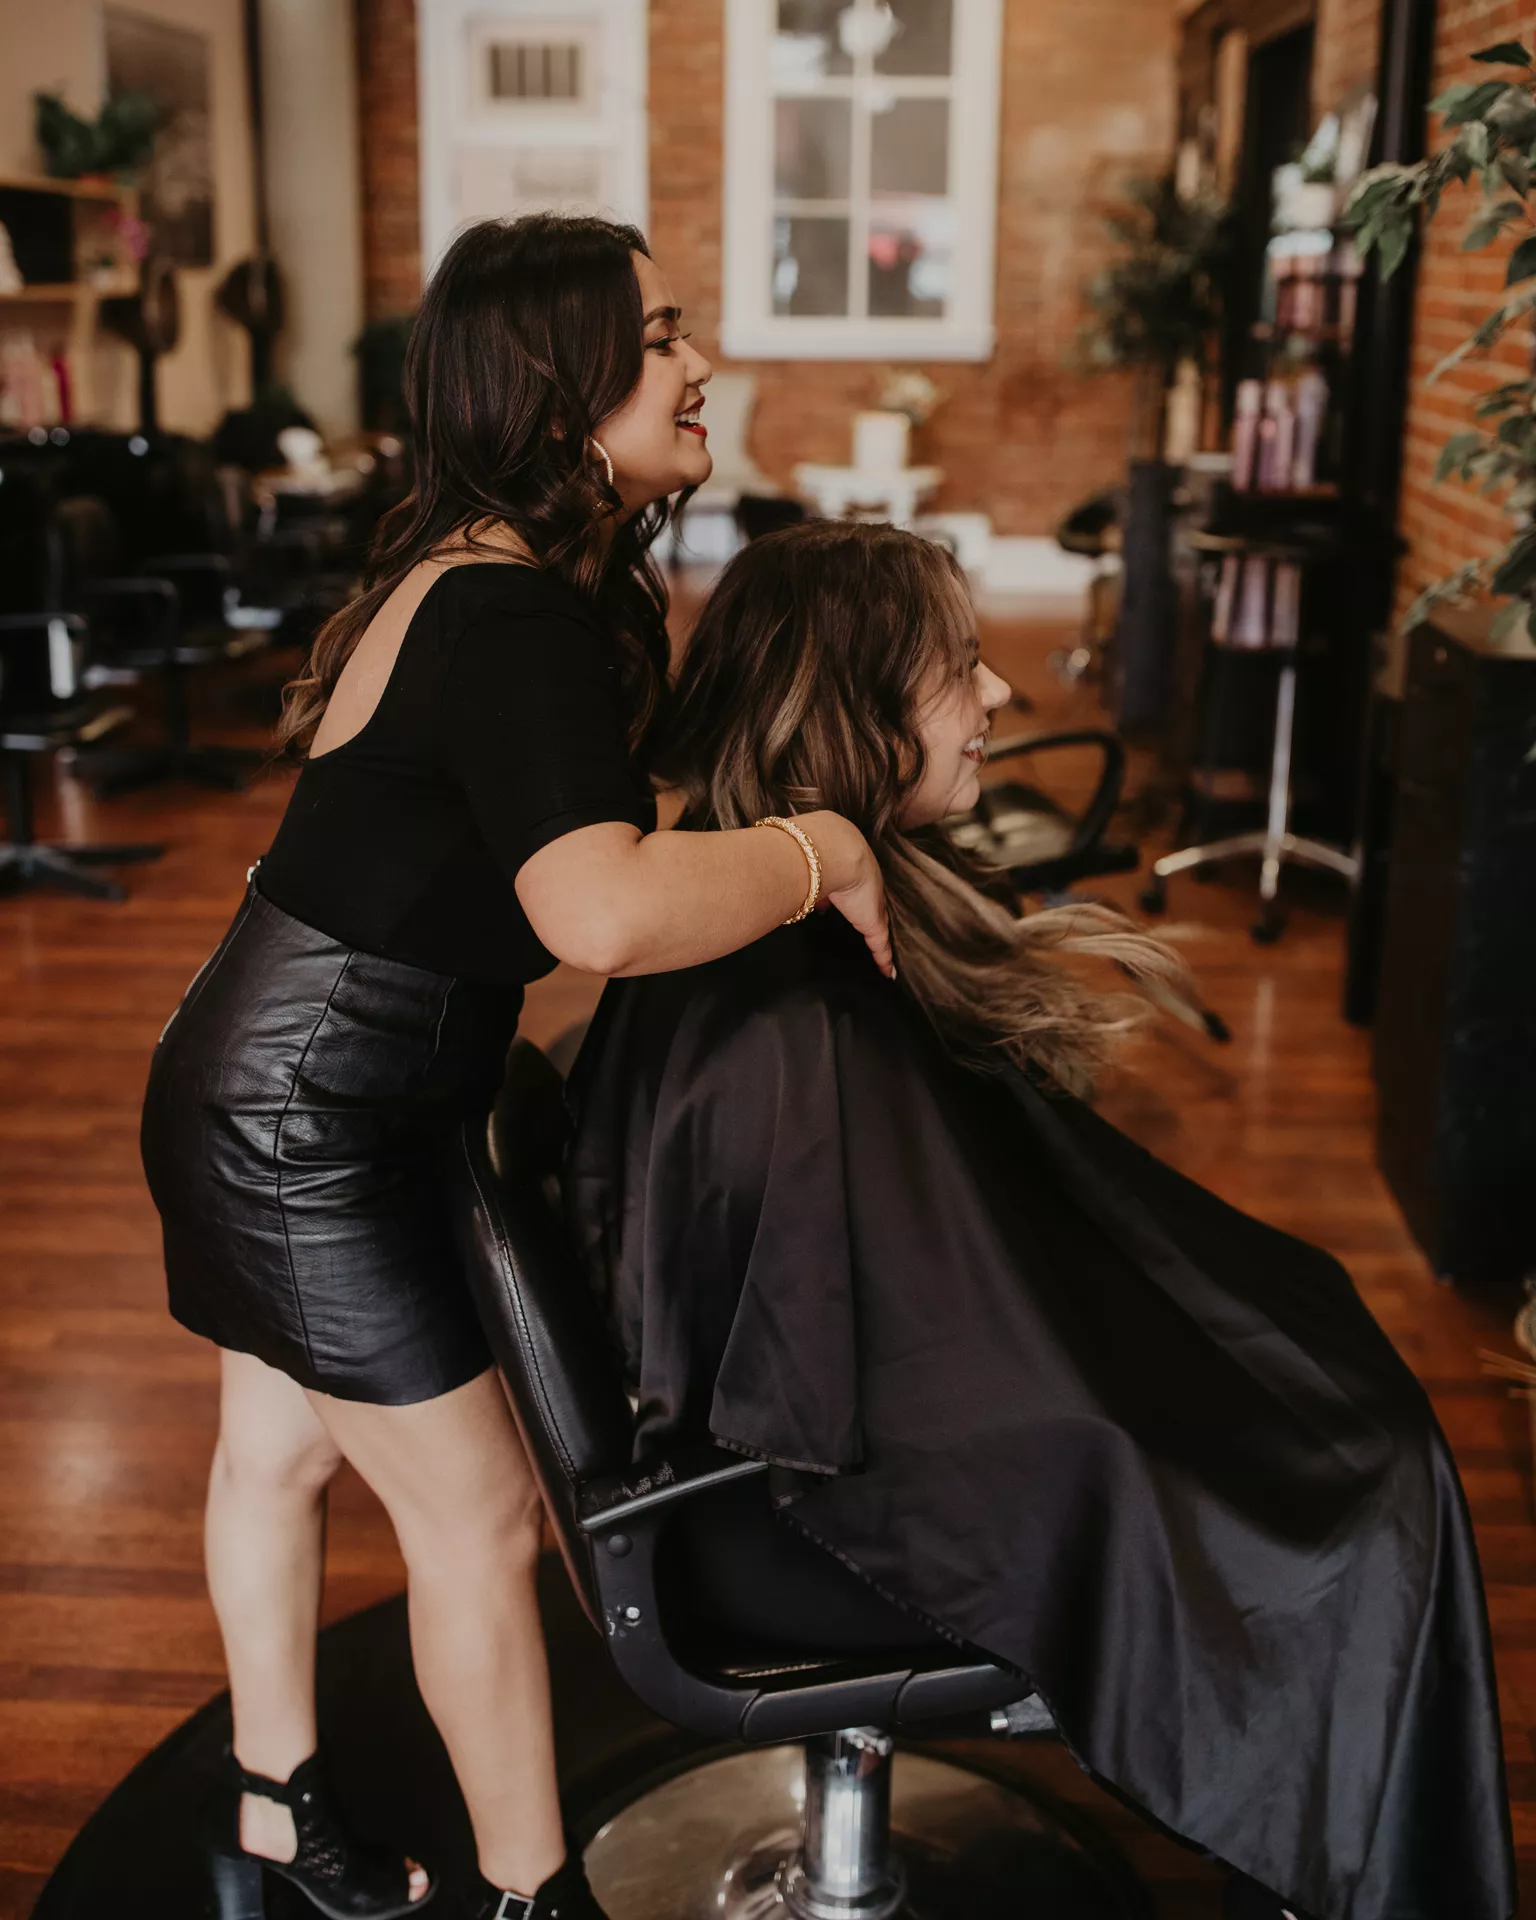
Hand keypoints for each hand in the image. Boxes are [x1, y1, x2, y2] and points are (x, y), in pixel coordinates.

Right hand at [797, 811, 894, 979]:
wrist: (831, 850)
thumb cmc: (813, 850)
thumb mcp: (801, 862)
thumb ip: (795, 872)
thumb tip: (780, 880)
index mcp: (846, 868)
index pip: (849, 885)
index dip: (847, 894)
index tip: (839, 902)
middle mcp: (862, 886)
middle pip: (869, 905)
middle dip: (867, 914)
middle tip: (866, 924)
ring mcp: (871, 905)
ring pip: (880, 926)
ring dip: (881, 939)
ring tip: (885, 952)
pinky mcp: (874, 923)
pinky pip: (881, 945)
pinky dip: (884, 959)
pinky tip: (888, 973)